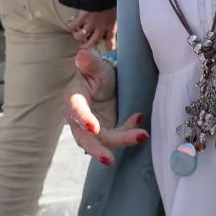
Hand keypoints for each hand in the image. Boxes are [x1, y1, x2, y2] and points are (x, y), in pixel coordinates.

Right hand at [64, 49, 147, 165]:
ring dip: (122, 141)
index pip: (76, 110)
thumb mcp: (95, 66)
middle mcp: (79, 118)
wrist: (102, 83)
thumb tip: (82, 54)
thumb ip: (89, 63)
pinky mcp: (105, 132)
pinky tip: (139, 120)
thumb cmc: (95, 73)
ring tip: (142, 135)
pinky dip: (129, 132)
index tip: (93, 128)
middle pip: (85, 138)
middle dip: (97, 150)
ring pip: (104, 141)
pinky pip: (118, 136)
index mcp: (73, 98)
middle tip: (109, 160)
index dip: (83, 119)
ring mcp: (92, 128)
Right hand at [68, 7, 116, 49]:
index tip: (109, 50)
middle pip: (92, 42)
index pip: (111, 39)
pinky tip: (72, 25)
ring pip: (80, 36)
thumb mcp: (117, 8)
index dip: (110, 46)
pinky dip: (71, 26)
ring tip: (77, 34)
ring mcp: (91, 23)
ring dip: (78, 36)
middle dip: (86, 46)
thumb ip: (113, 15)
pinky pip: (73, 26)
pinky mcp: (82, 18)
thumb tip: (113, 15)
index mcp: (111, 24)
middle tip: (83, 46)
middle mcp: (101, 27)